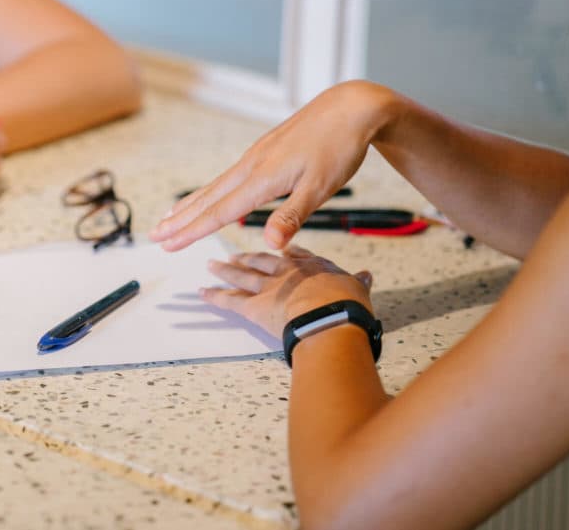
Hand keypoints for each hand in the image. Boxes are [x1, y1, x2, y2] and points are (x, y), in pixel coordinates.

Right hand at [150, 80, 401, 250]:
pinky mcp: (264, 151)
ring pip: (215, 186)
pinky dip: (210, 190)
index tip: (167, 244)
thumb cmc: (339, 147)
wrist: (351, 107)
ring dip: (190, 204)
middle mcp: (252, 166)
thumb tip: (269, 245)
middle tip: (154, 235)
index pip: (219, 211)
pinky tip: (210, 194)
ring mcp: (256, 156)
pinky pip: (228, 176)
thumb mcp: (321, 187)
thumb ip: (291, 216)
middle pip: (208, 198)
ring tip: (169, 217)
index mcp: (262, 178)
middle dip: (180, 219)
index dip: (191, 231)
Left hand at [203, 246, 373, 338]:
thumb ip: (358, 282)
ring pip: (242, 276)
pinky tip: (202, 292)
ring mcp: (268, 288)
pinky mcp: (253, 307)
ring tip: (212, 266)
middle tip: (235, 255)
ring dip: (225, 271)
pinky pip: (229, 301)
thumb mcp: (358, 289)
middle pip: (262, 262)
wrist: (330, 318)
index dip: (286, 252)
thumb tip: (367, 276)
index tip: (279, 248)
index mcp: (312, 266)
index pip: (296, 255)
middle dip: (248, 258)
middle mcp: (286, 272)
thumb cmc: (347, 306)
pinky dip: (214, 297)